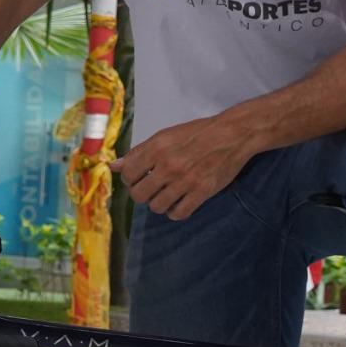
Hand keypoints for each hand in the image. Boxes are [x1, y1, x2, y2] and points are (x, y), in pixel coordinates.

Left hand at [110, 114, 258, 220]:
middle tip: (150, 188)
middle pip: (139, 195)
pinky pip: (178, 214)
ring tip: (165, 195)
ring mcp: (185, 181)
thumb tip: (114, 166)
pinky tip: (178, 203)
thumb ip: (140, 152)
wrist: (232, 134)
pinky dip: (174, 212)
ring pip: (156, 207)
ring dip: (158, 203)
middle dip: (141, 194)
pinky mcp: (201, 192)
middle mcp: (168, 166)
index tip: (137, 178)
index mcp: (157, 148)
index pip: (128, 174)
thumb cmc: (198, 133)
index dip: (129, 179)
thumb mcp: (165, 135)